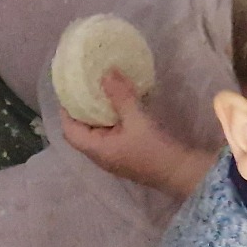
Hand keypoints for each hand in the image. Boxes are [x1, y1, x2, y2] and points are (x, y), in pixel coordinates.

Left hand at [59, 72, 208, 197]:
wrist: (180, 172)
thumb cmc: (154, 149)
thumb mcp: (137, 119)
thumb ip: (121, 97)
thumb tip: (106, 73)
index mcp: (96, 149)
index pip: (69, 131)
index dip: (66, 112)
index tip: (69, 93)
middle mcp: (100, 155)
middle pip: (81, 131)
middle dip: (81, 110)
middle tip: (86, 88)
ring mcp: (113, 156)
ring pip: (97, 132)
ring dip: (97, 114)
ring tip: (101, 92)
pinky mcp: (125, 153)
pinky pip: (111, 134)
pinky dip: (111, 120)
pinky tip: (120, 105)